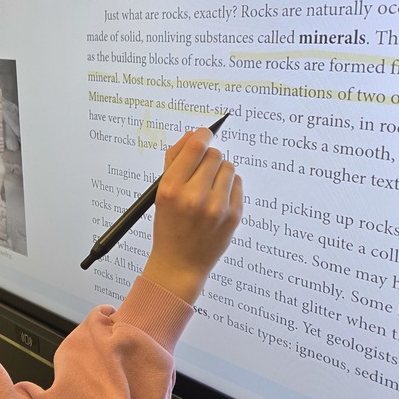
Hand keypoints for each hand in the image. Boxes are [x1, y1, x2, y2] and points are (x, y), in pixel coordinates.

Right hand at [142, 128, 242, 303]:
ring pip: (228, 167)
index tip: (203, 135)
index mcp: (171, 189)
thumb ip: (174, 160)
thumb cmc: (169, 226)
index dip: (201, 136)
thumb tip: (193, 135)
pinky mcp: (233, 216)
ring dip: (219, 172)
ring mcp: (216, 207)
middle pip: (214, 154)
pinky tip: (217, 200)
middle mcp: (194, 197)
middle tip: (201, 172)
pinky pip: (237, 183)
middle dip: (208, 158)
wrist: (180, 263)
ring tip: (209, 188)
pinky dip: (229, 186)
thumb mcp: (161, 193)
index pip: (194, 147)